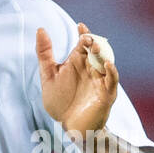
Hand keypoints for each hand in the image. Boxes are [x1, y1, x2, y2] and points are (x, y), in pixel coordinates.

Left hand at [35, 21, 117, 138]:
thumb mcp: (48, 75)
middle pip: (96, 51)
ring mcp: (100, 80)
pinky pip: (112, 81)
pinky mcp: (106, 94)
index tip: (80, 26)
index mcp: (78, 62)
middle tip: (86, 37)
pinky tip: (108, 64)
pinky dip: (112, 72)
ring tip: (95, 46)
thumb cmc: (60, 101)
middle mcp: (91, 68)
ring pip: (105, 63)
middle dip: (93, 42)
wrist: (68, 126)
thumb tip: (41, 29)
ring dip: (102, 54)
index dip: (83, 34)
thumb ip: (44, 54)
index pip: (83, 44)